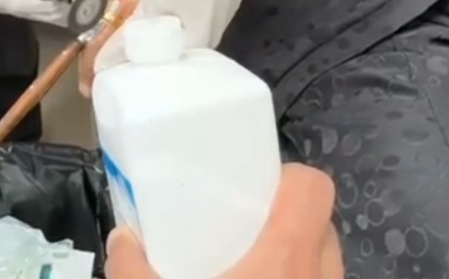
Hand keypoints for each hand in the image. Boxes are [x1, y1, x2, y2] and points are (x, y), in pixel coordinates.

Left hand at [78, 0, 246, 73]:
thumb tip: (83, 18)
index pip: (149, 30)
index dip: (123, 54)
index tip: (99, 70)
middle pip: (181, 50)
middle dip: (149, 66)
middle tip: (120, 74)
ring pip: (201, 47)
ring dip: (171, 58)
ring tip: (140, 64)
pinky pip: (213, 31)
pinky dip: (188, 42)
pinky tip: (168, 41)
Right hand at [105, 164, 342, 278]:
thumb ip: (133, 270)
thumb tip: (123, 238)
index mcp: (286, 259)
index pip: (314, 189)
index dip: (288, 179)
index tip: (250, 188)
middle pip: (323, 226)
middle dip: (289, 220)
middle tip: (244, 230)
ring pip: (326, 267)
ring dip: (297, 259)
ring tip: (252, 270)